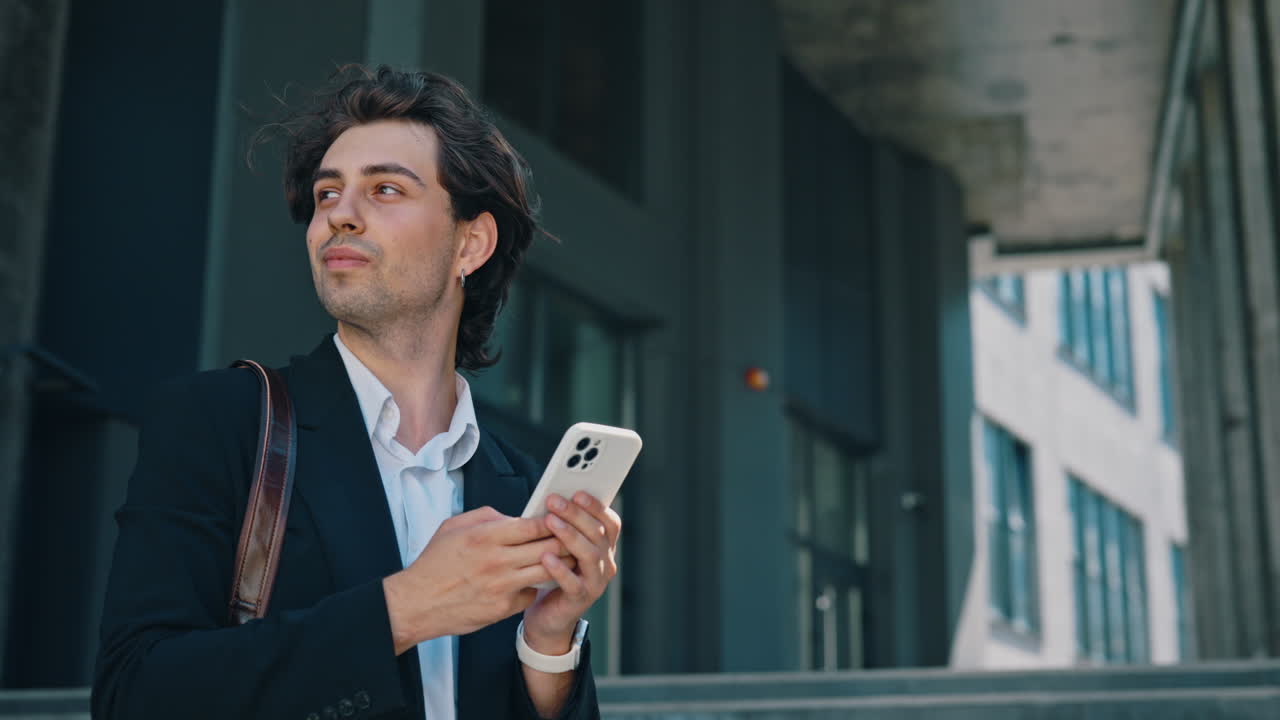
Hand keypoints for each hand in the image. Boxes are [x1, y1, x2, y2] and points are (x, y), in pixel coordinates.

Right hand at [382, 506, 573, 654]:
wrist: (417, 603)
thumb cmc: (435, 563)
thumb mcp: (455, 526)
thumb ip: (488, 516)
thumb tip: (515, 517)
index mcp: (485, 536)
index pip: (533, 524)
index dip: (553, 519)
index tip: (562, 516)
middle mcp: (497, 561)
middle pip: (548, 547)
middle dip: (564, 540)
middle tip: (573, 535)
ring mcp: (502, 587)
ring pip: (546, 571)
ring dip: (559, 563)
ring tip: (564, 556)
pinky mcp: (503, 608)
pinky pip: (531, 593)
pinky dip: (536, 585)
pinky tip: (536, 579)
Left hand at [520, 492, 620, 654]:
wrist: (548, 616)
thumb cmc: (552, 575)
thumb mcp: (560, 547)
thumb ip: (563, 526)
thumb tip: (552, 498)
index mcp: (605, 547)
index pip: (610, 522)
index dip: (596, 507)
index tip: (576, 492)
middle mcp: (606, 563)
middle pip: (598, 534)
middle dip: (576, 514)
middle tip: (554, 501)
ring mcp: (596, 582)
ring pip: (590, 554)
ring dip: (569, 535)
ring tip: (549, 521)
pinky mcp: (581, 599)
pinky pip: (574, 582)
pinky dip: (560, 568)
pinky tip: (545, 556)